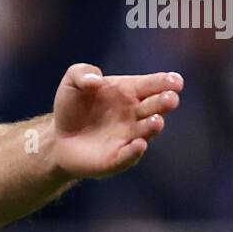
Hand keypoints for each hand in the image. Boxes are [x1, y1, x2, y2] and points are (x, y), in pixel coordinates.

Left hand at [50, 64, 183, 179]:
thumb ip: (82, 73)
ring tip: (156, 121)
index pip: (154, 84)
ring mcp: (129, 136)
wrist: (58, 138)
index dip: (167, 82)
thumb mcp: (72, 82)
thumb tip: (95, 81)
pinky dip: (135, 151)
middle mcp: (135, 114)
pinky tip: (139, 145)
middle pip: (157, 106)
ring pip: (148, 131)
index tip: (175, 81)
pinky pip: (130, 155)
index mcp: (130, 91)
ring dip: (153, 126)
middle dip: (165, 102)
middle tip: (170, 99)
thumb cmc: (71, 107)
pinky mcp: (118, 158)